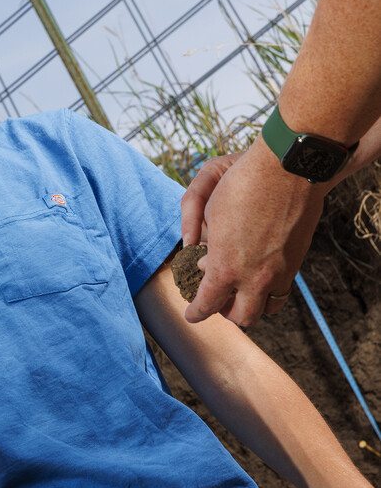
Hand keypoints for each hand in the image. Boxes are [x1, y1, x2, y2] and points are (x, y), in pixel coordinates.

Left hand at [181, 141, 325, 325]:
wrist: (288, 170)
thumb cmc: (240, 184)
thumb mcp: (206, 207)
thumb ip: (199, 237)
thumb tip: (200, 258)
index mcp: (225, 266)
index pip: (208, 304)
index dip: (196, 313)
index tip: (191, 315)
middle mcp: (254, 277)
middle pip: (241, 317)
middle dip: (225, 313)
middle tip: (216, 301)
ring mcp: (279, 273)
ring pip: (266, 310)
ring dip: (250, 307)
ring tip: (238, 293)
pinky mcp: (296, 264)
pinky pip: (282, 292)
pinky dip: (269, 294)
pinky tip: (258, 280)